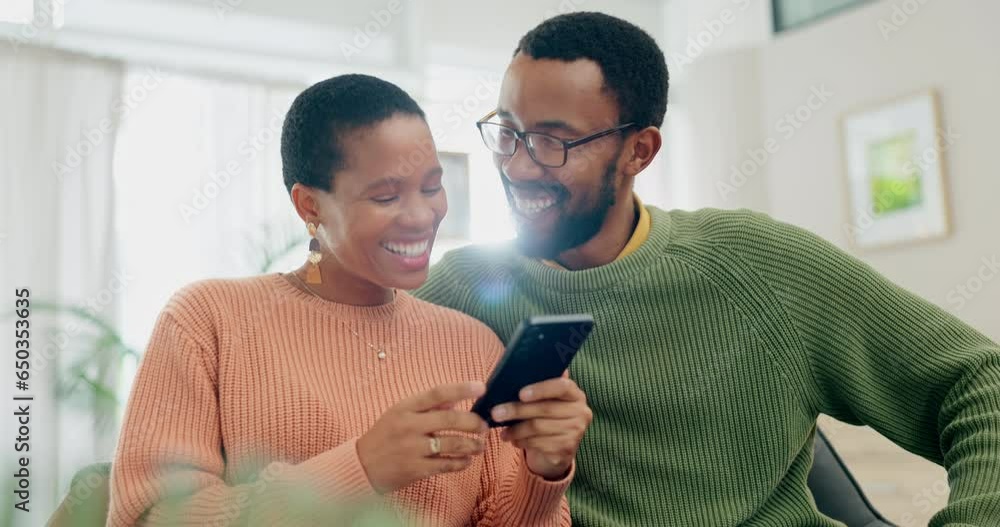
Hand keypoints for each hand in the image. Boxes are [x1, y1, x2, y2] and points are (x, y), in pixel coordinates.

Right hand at [357, 382, 488, 493]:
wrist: (361, 466)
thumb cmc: (383, 436)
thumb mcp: (398, 413)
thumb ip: (426, 406)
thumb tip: (454, 399)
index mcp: (405, 408)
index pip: (437, 393)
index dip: (462, 389)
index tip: (481, 387)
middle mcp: (409, 426)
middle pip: (451, 420)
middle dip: (474, 423)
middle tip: (484, 426)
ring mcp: (413, 449)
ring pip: (453, 444)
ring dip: (472, 445)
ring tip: (479, 446)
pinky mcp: (416, 469)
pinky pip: (446, 464)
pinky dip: (461, 463)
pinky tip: (467, 460)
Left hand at [491, 376, 591, 479]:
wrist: (558, 447)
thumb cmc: (547, 416)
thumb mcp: (546, 400)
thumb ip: (538, 386)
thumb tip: (514, 372)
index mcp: (575, 394)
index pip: (562, 387)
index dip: (541, 389)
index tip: (520, 393)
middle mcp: (581, 412)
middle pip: (545, 409)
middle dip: (517, 410)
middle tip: (496, 413)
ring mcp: (575, 432)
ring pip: (538, 428)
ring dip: (516, 430)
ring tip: (502, 431)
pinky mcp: (566, 449)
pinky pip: (538, 443)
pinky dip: (522, 441)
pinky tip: (514, 440)